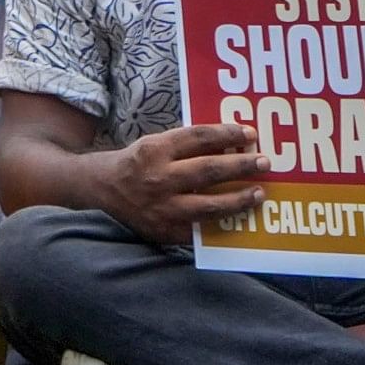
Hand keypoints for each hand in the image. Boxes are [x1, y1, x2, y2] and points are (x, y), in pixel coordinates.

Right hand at [101, 122, 267, 249]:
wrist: (100, 191)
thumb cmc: (134, 164)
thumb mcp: (154, 145)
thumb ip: (186, 146)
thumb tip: (229, 145)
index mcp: (154, 150)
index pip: (198, 137)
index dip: (227, 134)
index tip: (250, 133)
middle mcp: (158, 178)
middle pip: (209, 170)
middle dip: (241, 165)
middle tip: (264, 162)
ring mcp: (162, 208)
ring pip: (210, 205)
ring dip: (239, 199)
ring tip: (259, 193)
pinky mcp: (165, 231)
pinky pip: (201, 228)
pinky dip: (221, 222)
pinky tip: (238, 218)